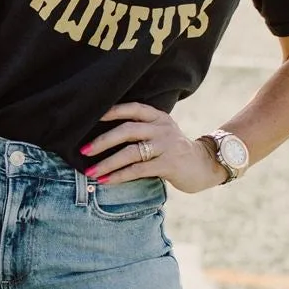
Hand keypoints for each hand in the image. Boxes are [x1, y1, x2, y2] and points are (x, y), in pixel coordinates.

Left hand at [80, 103, 225, 194]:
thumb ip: (141, 129)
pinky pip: (138, 170)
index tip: (92, 116)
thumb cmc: (174, 150)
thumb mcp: (161, 132)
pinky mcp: (169, 164)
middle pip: (127, 130)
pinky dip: (120, 175)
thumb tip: (104, 135)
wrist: (205, 165)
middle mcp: (162, 128)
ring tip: (90, 171)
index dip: (112, 111)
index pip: (133, 108)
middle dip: (102, 141)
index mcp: (158, 117)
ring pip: (131, 152)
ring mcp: (166, 146)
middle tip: (83, 150)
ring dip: (107, 163)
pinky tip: (106, 180)